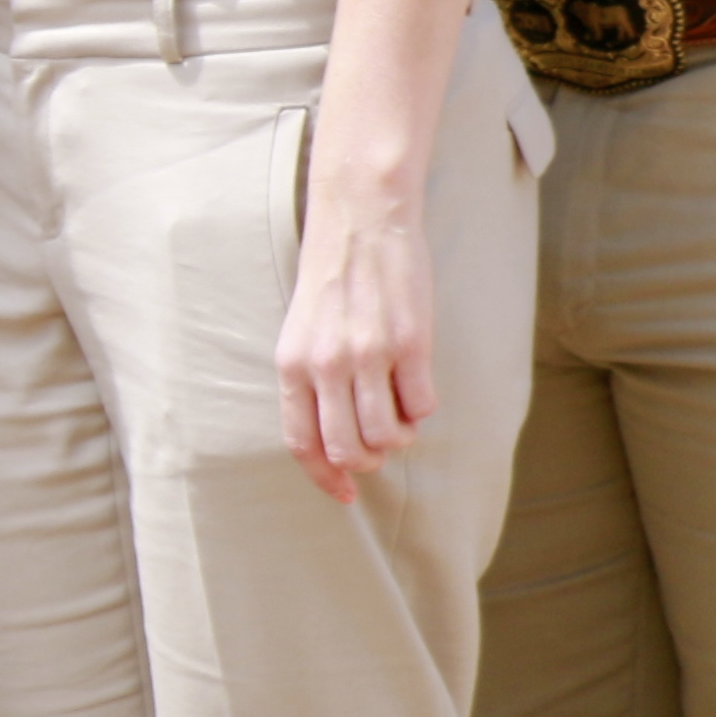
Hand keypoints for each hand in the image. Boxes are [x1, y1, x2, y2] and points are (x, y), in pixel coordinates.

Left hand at [278, 184, 438, 500]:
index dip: (324, 477)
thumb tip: (333, 440)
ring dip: (399, 436)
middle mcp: (326, 365)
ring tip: (400, 412)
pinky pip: (422, 407)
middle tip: (380, 442)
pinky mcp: (410, 344)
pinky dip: (422, 410)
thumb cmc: (332, 281)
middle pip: (347, 449)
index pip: (301, 442)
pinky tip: (417, 384)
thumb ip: (311, 382)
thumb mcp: (302, 332)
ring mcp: (368, 355)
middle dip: (367, 459)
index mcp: (292, 364)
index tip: (344, 494)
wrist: (361, 222)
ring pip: (387, 435)